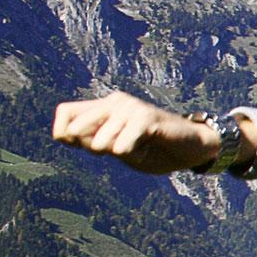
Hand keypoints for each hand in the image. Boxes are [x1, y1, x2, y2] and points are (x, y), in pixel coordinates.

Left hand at [51, 91, 224, 174]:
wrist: (193, 147)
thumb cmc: (155, 149)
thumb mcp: (120, 149)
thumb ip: (95, 142)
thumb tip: (69, 135)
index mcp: (105, 108)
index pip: (64, 113)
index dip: (63, 134)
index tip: (82, 147)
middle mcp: (115, 102)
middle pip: (76, 128)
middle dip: (90, 148)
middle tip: (115, 150)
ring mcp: (131, 107)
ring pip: (101, 142)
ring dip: (117, 155)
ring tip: (137, 148)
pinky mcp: (146, 117)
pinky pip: (123, 144)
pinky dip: (129, 153)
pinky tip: (143, 148)